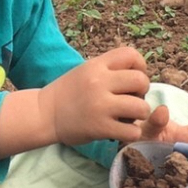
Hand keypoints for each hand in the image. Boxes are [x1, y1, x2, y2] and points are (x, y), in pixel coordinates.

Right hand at [37, 47, 151, 147]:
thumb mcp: (86, 71)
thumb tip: (138, 73)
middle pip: (141, 80)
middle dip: (142, 92)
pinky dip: (131, 133)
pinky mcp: (100, 127)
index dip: (140, 67)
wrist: (44, 114)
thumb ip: (109, 69)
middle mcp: (99, 82)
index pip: (131, 54)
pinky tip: (122, 130)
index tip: (132, 80)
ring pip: (141, 107)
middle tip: (132, 100)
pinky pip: (132, 131)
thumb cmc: (68, 92)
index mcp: (96, 65)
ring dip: (140, 114)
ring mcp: (100, 105)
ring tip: (128, 116)